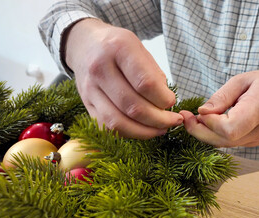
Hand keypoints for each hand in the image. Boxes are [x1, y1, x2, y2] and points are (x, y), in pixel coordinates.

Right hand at [65, 19, 182, 138]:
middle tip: (173, 120)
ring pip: (118, 122)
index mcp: (119, 48)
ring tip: (161, 129)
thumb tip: (166, 105)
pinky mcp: (86, 103)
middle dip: (159, 119)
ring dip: (144, 131)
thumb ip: (154, 75)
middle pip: (133, 106)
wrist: (85, 44)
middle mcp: (100, 68)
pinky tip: (143, 130)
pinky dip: (128, 133)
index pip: (146, 83)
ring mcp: (89, 88)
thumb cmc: (119, 47)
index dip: (163, 99)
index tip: (172, 102)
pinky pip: (107, 127)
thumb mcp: (140, 49)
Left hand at [180, 70, 258, 146]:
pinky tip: (207, 123)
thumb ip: (221, 97)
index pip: (230, 128)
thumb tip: (202, 112)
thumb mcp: (242, 80)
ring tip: (194, 118)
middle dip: (199, 131)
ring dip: (204, 133)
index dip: (210, 124)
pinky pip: (229, 143)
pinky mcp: (253, 142)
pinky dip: (214, 135)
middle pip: (224, 141)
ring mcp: (258, 139)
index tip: (198, 112)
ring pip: (224, 144)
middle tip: (186, 117)